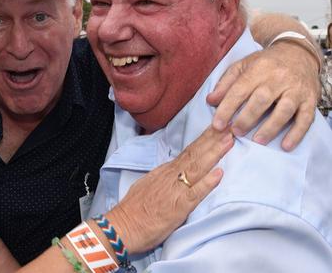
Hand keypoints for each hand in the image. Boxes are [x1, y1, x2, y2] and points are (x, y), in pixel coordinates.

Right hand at [106, 127, 232, 252]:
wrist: (122, 226)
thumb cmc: (134, 210)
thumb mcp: (148, 185)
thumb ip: (163, 178)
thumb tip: (174, 172)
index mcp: (165, 172)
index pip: (188, 152)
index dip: (204, 140)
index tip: (218, 129)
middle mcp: (171, 176)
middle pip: (195, 154)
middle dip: (213, 139)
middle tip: (230, 125)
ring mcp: (175, 190)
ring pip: (197, 168)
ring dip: (214, 153)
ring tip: (228, 140)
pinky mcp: (178, 207)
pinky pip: (195, 193)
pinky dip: (207, 183)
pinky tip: (219, 173)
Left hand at [207, 42, 319, 150]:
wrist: (298, 53)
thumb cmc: (266, 63)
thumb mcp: (243, 66)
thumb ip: (226, 83)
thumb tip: (210, 101)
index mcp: (259, 69)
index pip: (240, 90)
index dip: (227, 108)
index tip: (217, 125)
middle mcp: (279, 78)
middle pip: (262, 100)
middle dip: (247, 118)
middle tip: (236, 132)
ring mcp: (296, 89)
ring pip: (284, 109)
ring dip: (270, 127)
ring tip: (257, 142)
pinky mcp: (310, 99)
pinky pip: (306, 118)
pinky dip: (297, 133)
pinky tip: (286, 146)